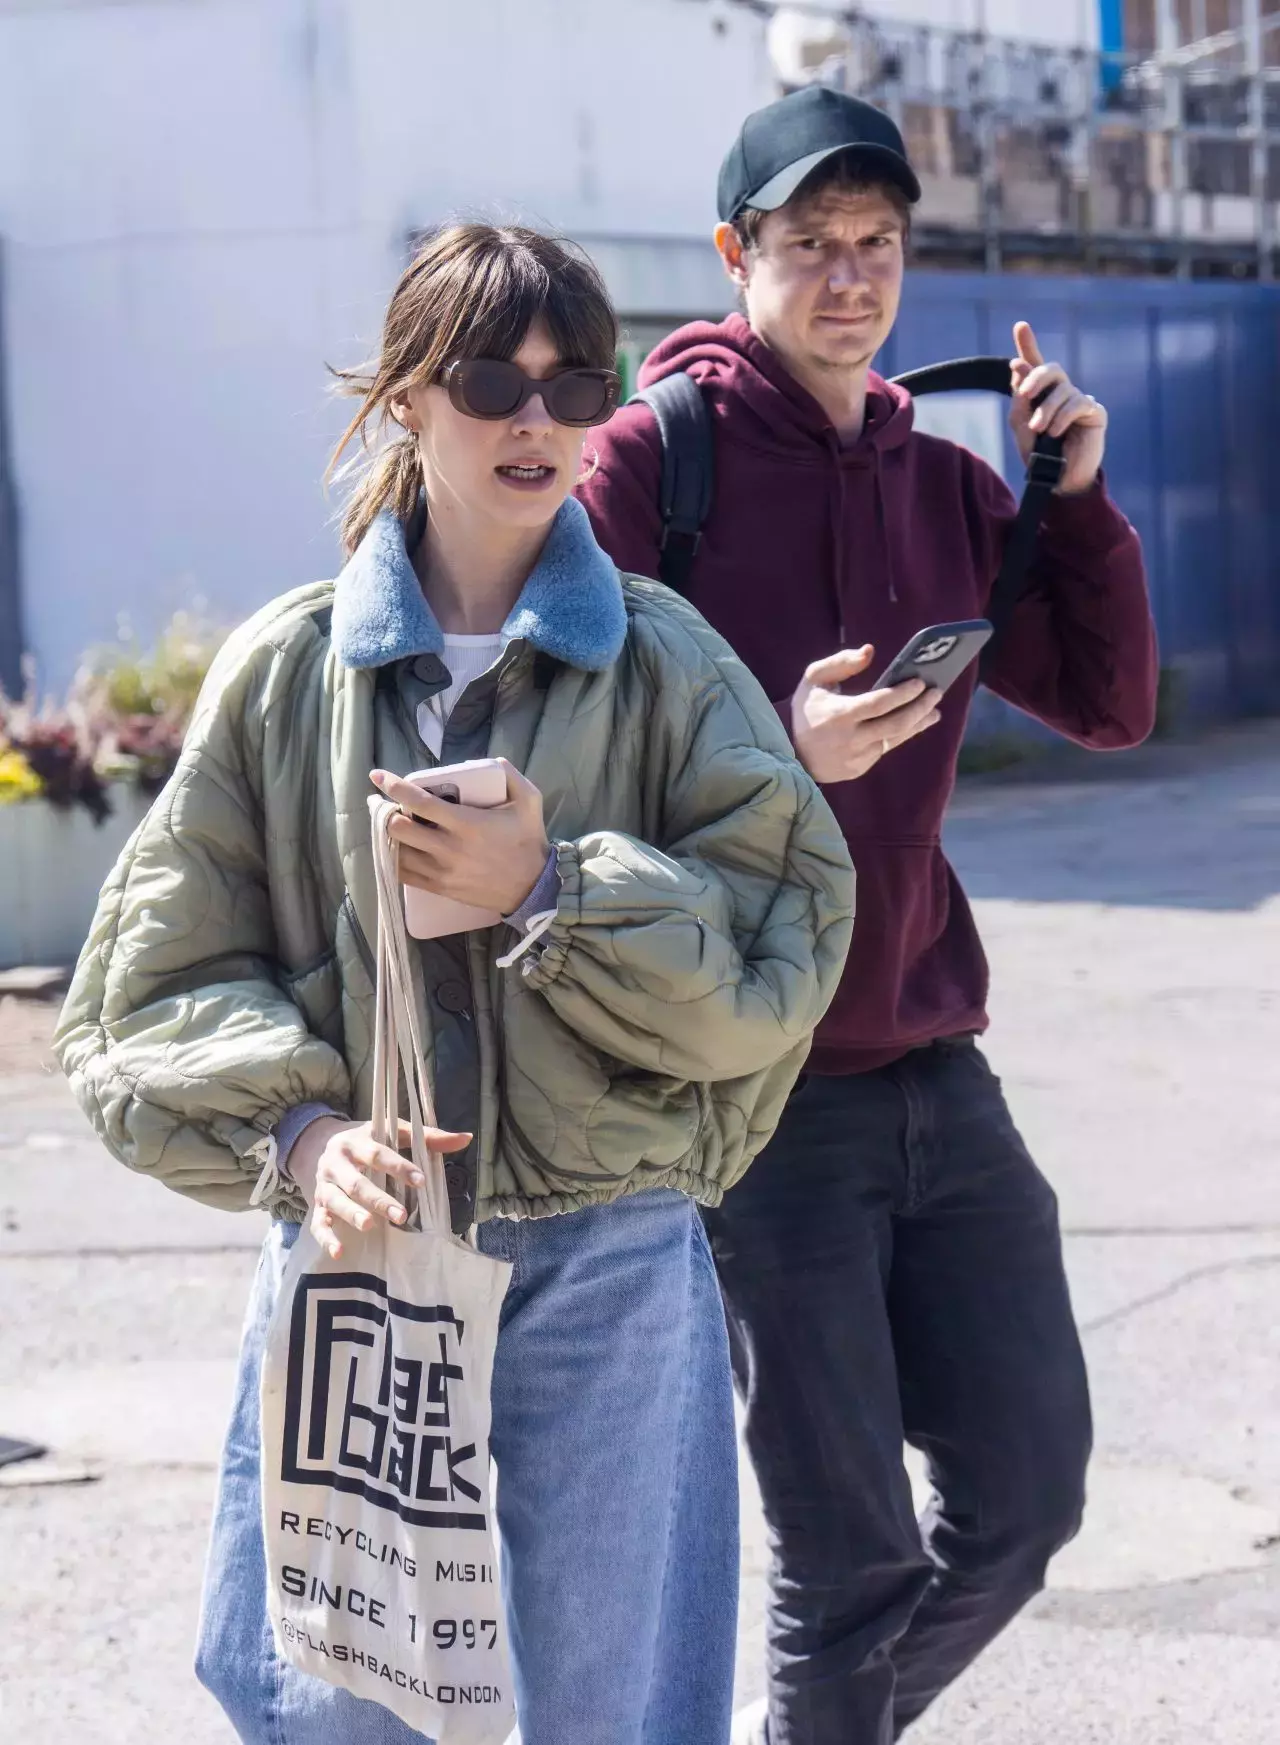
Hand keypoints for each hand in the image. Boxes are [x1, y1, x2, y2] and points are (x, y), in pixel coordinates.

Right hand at [289, 1115, 471, 1258]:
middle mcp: (336, 1164)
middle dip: (378, 1199)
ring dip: (352, 1214)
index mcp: (356, 1142)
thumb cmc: (367, 1140)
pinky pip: (318, 1222)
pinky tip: (338, 1252)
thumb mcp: (392, 1131)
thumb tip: (466, 1138)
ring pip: (335, 1201)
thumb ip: (428, 1137)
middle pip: (356, 1182)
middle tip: (401, 1215)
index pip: (378, 1154)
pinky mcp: (317, 1204)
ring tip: (370, 1226)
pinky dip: (326, 1237)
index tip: (421, 1180)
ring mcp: (324, 1185)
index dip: (399, 1167)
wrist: (318, 1142)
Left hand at [371, 759, 550, 916]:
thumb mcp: (530, 800)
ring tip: (388, 825)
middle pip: (399, 829)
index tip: (378, 776)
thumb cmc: (528, 841)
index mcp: (467, 823)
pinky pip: (404, 875)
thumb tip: (485, 761)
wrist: (533, 887)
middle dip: (385, 813)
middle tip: (383, 804)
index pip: (420, 802)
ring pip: (397, 853)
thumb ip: (510, 775)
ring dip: (388, 836)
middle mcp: (449, 848)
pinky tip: (394, 848)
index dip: (394, 787)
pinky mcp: (440, 888)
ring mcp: (442, 871)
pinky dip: (393, 859)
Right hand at [791, 647, 940, 784]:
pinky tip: (915, 723)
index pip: (879, 703)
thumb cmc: (806, 709)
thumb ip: (841, 662)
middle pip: (896, 724)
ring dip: (918, 723)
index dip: (903, 693)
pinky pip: (885, 749)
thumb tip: (870, 651)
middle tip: (936, 692)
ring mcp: (856, 757)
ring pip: (895, 739)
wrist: (790, 751)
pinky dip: (901, 734)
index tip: (921, 682)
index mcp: (839, 715)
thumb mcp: (814, 678)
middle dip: (920, 707)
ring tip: (934, 711)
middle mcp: (850, 739)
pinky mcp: (859, 768)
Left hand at [1010, 321, 1106, 495]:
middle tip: (1024, 395)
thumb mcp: (1022, 428)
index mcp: (1041, 395)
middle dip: (1035, 377)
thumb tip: (1018, 367)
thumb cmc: (1039, 456)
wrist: (1058, 480)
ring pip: (1062, 389)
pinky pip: (1078, 402)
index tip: (1020, 325)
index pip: (1035, 365)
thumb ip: (1019, 400)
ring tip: (1040, 429)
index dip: (1028, 345)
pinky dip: (1063, 416)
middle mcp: (1062, 393)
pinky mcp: (1094, 412)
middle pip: (1051, 369)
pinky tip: (1057, 431)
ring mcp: (1079, 400)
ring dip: (1047, 409)